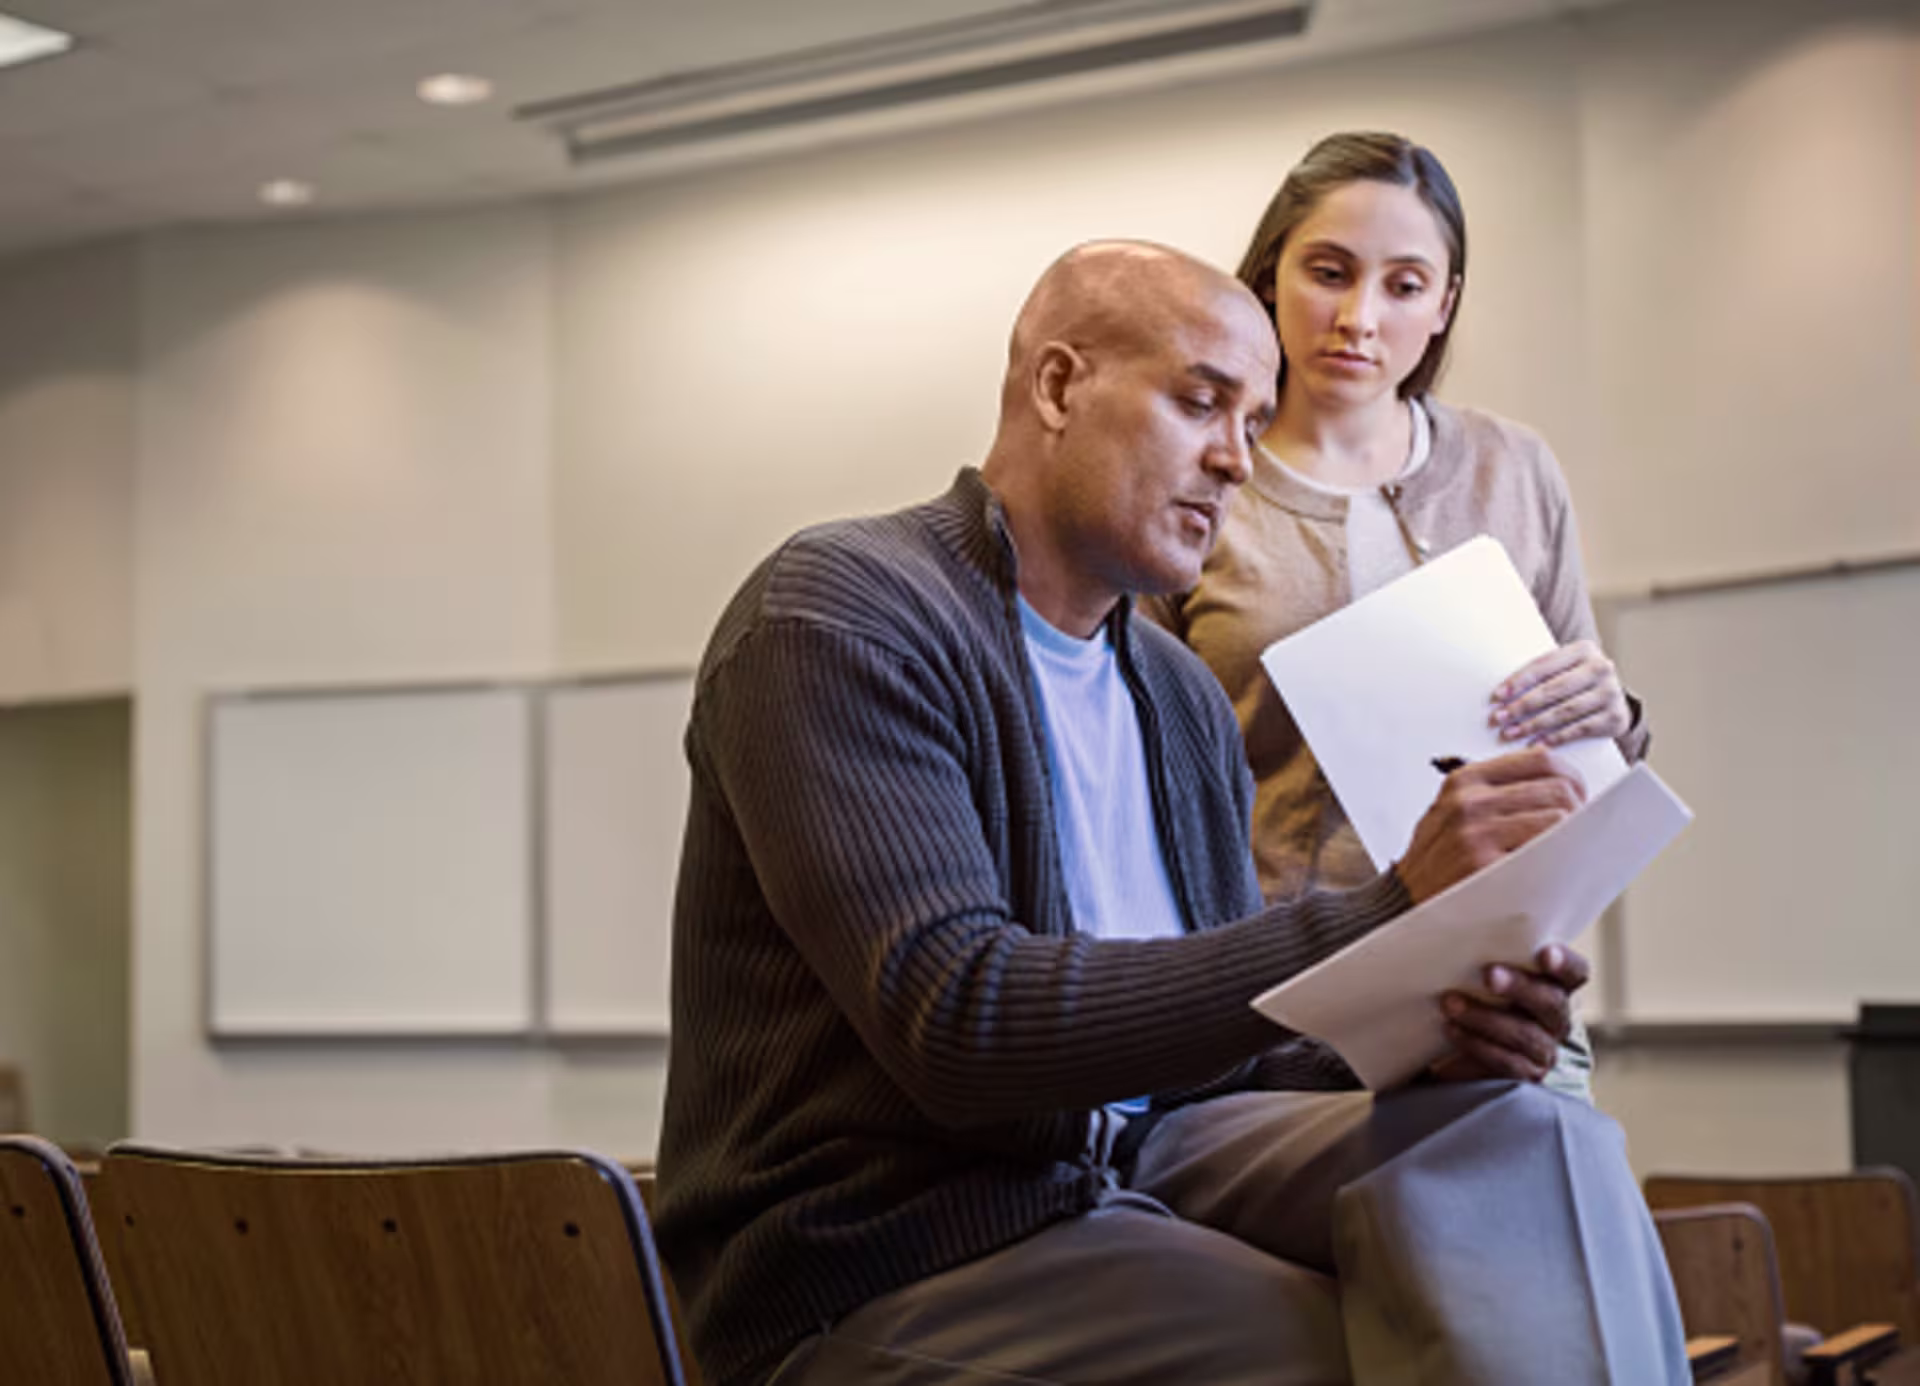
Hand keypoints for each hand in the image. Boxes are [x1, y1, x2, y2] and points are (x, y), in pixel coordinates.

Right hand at [1393, 748, 1584, 903]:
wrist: (1403, 904)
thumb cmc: (1437, 861)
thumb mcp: (1452, 811)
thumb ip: (1493, 790)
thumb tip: (1551, 772)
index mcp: (1465, 780)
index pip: (1541, 759)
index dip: (1572, 778)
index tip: (1576, 799)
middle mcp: (1470, 801)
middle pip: (1559, 788)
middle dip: (1579, 811)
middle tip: (1577, 834)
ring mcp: (1476, 833)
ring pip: (1559, 818)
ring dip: (1572, 838)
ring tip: (1562, 853)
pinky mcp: (1485, 865)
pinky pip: (1547, 852)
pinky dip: (1559, 860)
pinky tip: (1550, 869)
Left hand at [1429, 945, 1589, 1083]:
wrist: (1441, 1030)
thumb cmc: (1464, 980)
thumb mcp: (1473, 953)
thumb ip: (1484, 929)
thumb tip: (1478, 877)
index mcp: (1553, 981)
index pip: (1575, 971)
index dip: (1564, 962)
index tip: (1543, 953)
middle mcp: (1554, 1016)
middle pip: (1551, 1002)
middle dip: (1520, 987)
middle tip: (1488, 974)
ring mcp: (1541, 1048)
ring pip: (1527, 1036)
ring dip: (1488, 1018)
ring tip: (1450, 1002)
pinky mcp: (1520, 1075)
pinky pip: (1506, 1064)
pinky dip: (1476, 1044)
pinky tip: (1451, 1028)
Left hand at [1490, 640, 1629, 746]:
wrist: (1613, 698)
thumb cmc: (1577, 680)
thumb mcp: (1564, 667)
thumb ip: (1541, 672)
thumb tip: (1502, 693)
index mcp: (1584, 649)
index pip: (1544, 665)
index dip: (1518, 681)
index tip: (1497, 695)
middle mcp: (1601, 668)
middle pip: (1553, 689)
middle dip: (1522, 706)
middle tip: (1499, 718)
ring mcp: (1611, 693)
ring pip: (1565, 711)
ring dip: (1534, 724)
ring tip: (1512, 732)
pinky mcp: (1616, 717)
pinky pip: (1580, 729)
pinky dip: (1556, 737)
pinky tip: (1537, 743)